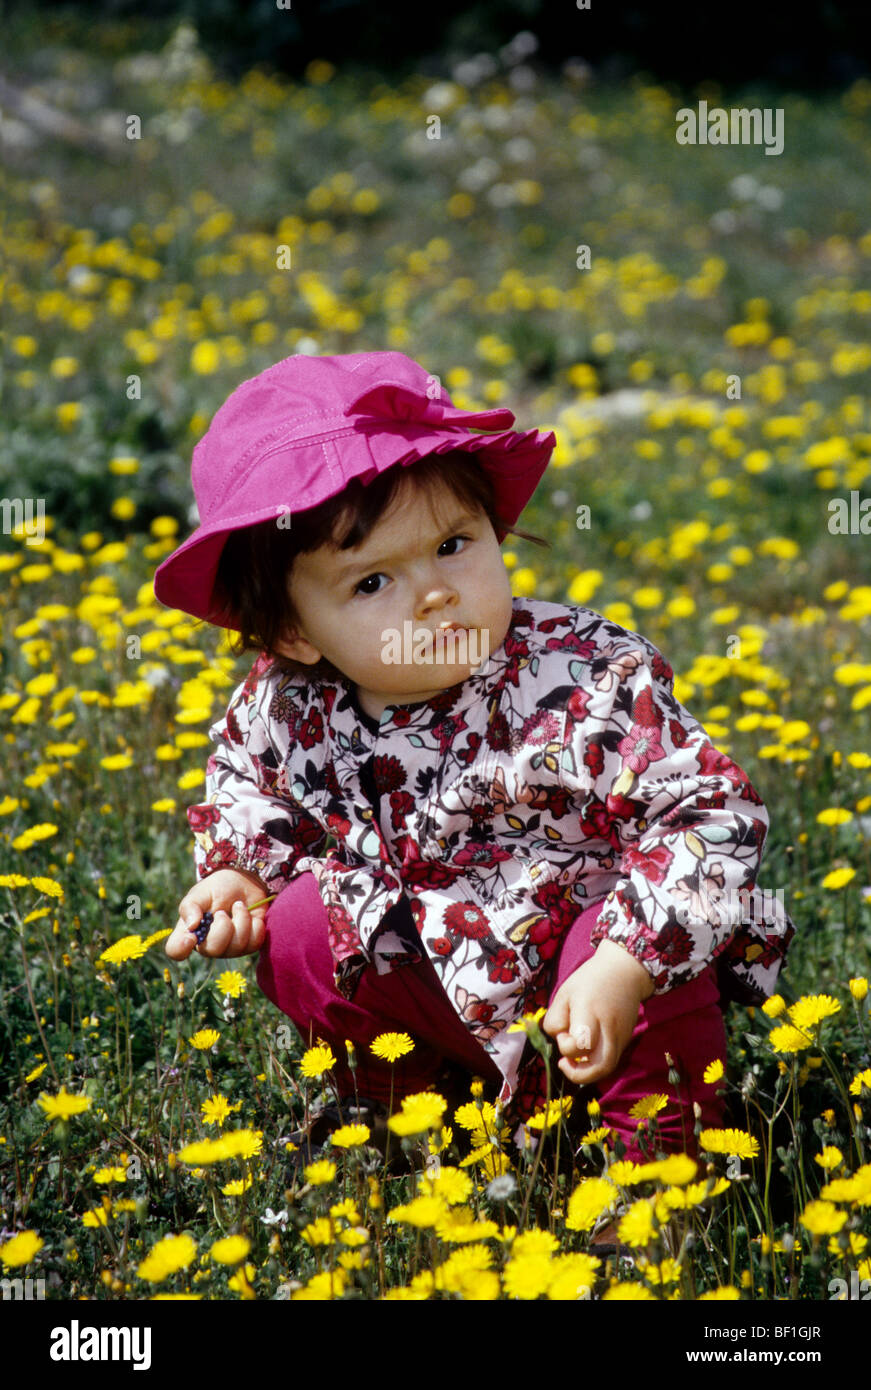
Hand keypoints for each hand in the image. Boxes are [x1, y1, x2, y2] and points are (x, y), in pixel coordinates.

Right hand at [164, 868, 271, 960]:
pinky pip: (254, 943)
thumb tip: (192, 925)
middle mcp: (208, 944)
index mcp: (190, 932)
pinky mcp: (249, 945)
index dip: (181, 949)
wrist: (244, 880)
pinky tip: (250, 915)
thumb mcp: (200, 892)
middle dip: (223, 926)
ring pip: (237, 947)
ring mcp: (229, 948)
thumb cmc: (217, 888)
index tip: (191, 935)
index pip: (176, 951)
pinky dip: (255, 925)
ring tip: (238, 906)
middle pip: (213, 950)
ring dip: (241, 920)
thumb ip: (191, 906)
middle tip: (223, 911)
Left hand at [542, 939, 654, 1085]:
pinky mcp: (626, 1039)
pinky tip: (586, 1052)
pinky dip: (596, 1063)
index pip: (579, 1044)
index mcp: (590, 1013)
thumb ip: (555, 1019)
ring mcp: (621, 1037)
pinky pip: (611, 1060)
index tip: (563, 1032)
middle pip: (599, 1068)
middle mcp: (609, 1029)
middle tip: (564, 1063)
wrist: (625, 972)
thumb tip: (559, 1040)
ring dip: (588, 1073)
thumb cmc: (590, 981)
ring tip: (574, 1063)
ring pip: (608, 1069)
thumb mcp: (564, 993)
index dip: (565, 1044)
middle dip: (577, 1074)